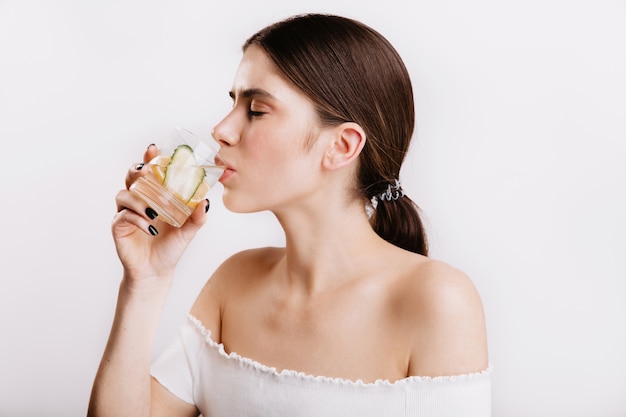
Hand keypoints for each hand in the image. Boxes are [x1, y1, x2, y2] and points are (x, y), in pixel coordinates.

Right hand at [111, 144, 209, 287]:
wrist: (157, 271)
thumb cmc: (171, 247)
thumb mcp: (188, 231)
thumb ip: (197, 216)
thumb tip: (206, 201)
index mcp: (154, 195)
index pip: (149, 171)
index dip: (149, 157)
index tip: (154, 148)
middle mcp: (138, 200)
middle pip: (131, 176)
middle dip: (138, 170)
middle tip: (147, 171)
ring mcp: (126, 212)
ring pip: (124, 194)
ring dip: (139, 199)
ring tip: (154, 211)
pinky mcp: (118, 226)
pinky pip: (123, 216)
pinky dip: (137, 219)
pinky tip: (151, 228)